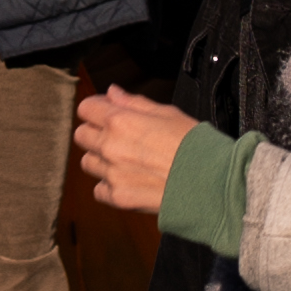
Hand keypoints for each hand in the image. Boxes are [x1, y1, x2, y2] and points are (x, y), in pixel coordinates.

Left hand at [72, 86, 195, 208]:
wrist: (209, 182)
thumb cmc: (193, 145)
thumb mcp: (167, 113)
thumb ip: (134, 103)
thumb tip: (112, 93)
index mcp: (120, 121)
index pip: (86, 109)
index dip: (97, 108)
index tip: (107, 112)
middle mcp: (110, 147)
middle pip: (81, 135)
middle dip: (95, 132)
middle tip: (116, 137)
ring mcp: (112, 174)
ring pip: (87, 162)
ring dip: (100, 159)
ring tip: (124, 160)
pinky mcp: (117, 197)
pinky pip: (99, 190)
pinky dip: (109, 185)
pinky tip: (128, 180)